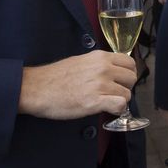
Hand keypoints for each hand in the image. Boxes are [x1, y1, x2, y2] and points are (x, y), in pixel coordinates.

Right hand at [18, 50, 134, 119]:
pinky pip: (120, 105)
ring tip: (106, 103)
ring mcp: (100, 84)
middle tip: (113, 94)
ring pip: (127, 94)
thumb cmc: (54, 77)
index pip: (130, 62)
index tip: (120, 81)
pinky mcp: (95, 101)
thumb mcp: (80, 61)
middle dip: (125, 88)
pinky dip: (117, 110)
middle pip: (132, 78)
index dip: (127, 74)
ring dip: (119, 101)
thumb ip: (99, 65)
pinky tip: (107, 110)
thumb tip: (113, 72)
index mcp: (100, 57)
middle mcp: (103, 68)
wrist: (36, 89)